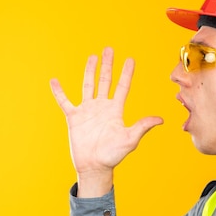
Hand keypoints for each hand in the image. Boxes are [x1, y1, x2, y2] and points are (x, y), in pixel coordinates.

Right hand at [50, 47, 162, 195]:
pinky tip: (54, 81)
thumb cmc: (113, 155)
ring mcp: (88, 111)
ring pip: (88, 86)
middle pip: (105, 81)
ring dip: (89, 71)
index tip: (130, 59)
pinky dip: (59, 92)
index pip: (122, 87)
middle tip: (109, 49)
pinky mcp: (74, 118)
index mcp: (116, 110)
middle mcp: (102, 107)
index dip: (126, 73)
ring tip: (92, 57)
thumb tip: (160, 119)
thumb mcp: (130, 139)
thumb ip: (142, 126)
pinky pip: (65, 102)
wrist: (95, 166)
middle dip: (108, 65)